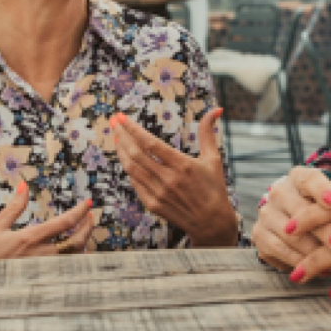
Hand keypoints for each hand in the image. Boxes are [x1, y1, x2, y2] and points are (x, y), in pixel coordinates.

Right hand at [0, 180, 97, 262]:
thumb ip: (14, 207)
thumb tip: (24, 185)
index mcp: (30, 239)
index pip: (65, 223)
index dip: (80, 211)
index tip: (88, 203)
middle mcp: (41, 256)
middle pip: (77, 241)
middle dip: (88, 227)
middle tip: (90, 216)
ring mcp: (43, 271)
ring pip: (74, 258)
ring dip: (83, 242)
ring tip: (83, 230)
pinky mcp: (43, 281)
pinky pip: (66, 270)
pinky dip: (74, 258)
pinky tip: (73, 250)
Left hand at [110, 109, 239, 246]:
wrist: (212, 222)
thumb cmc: (214, 188)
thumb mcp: (213, 158)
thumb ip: (208, 132)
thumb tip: (216, 109)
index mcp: (182, 165)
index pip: (150, 142)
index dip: (133, 128)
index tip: (122, 117)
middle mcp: (168, 179)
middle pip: (136, 153)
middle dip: (121, 134)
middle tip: (113, 121)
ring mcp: (159, 193)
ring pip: (131, 168)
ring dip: (120, 150)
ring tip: (115, 137)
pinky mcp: (153, 205)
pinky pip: (135, 183)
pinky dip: (128, 169)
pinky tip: (125, 159)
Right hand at [255, 167, 330, 273]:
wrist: (292, 219)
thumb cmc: (323, 211)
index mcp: (298, 177)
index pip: (310, 180)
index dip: (322, 190)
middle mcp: (279, 192)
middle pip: (301, 211)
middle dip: (324, 231)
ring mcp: (267, 214)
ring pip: (291, 235)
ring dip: (316, 253)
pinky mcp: (260, 236)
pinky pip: (281, 251)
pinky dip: (303, 263)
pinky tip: (322, 271)